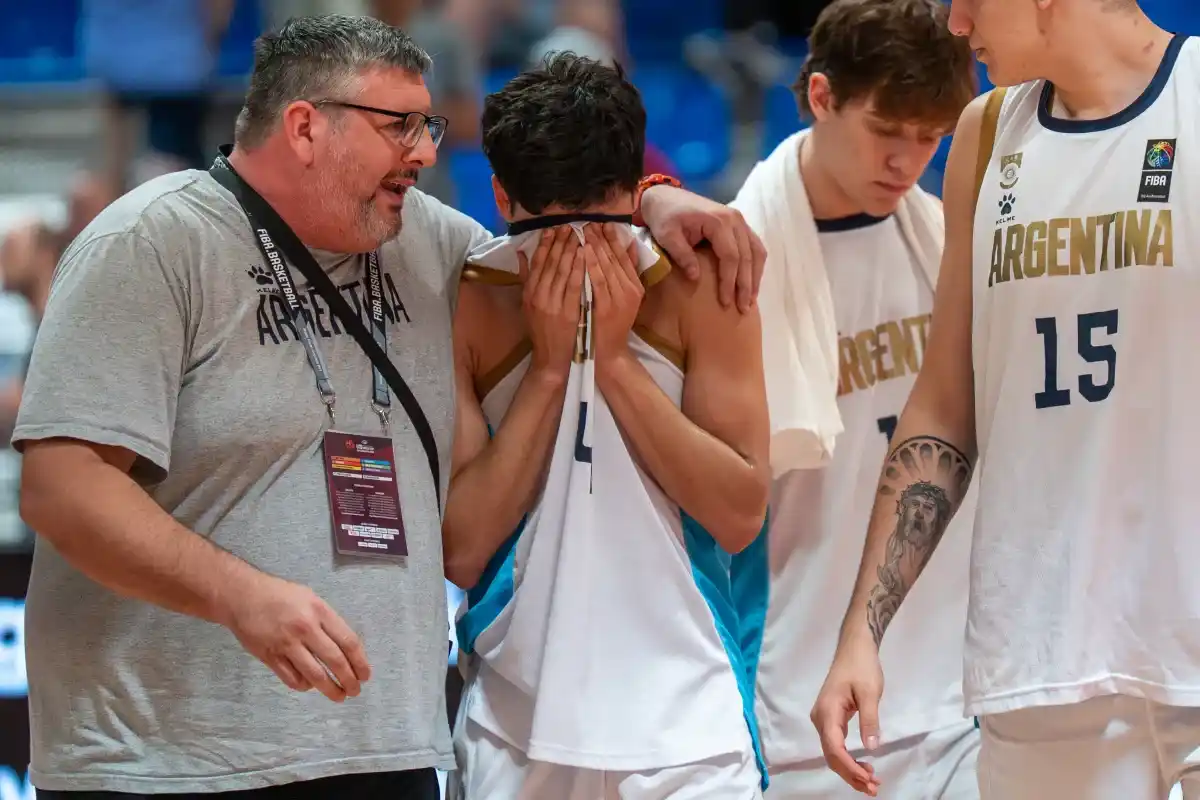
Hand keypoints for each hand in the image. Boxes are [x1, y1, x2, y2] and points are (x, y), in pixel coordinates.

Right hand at [226, 573, 370, 702]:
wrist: (242, 596)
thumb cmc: (280, 595)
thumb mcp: (310, 598)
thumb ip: (327, 620)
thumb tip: (345, 647)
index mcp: (320, 611)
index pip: (348, 641)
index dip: (360, 662)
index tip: (365, 675)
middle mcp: (305, 628)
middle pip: (335, 661)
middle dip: (349, 680)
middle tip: (355, 691)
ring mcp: (286, 644)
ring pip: (314, 675)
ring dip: (330, 689)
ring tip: (339, 696)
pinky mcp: (270, 656)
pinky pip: (292, 678)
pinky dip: (305, 685)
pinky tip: (310, 685)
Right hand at [519, 227, 583, 375]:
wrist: (550, 358)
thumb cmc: (541, 330)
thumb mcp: (529, 304)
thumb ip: (526, 278)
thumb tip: (522, 253)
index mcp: (529, 292)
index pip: (536, 263)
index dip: (545, 244)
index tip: (552, 229)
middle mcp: (538, 296)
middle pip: (550, 263)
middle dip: (560, 242)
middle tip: (569, 226)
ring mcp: (553, 304)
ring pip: (562, 271)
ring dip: (571, 250)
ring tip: (579, 235)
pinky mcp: (568, 312)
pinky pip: (575, 286)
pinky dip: (579, 269)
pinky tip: (585, 256)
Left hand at [586, 224, 642, 365]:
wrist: (609, 353)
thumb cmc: (613, 325)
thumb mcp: (625, 298)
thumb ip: (628, 272)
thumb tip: (631, 245)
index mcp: (636, 287)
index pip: (624, 257)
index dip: (614, 239)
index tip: (604, 224)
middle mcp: (630, 290)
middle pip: (615, 258)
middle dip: (602, 238)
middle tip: (590, 221)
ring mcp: (619, 299)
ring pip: (606, 266)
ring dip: (595, 246)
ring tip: (585, 230)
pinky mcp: (607, 306)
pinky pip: (597, 280)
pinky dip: (591, 264)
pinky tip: (583, 251)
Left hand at [638, 185, 765, 312]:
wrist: (665, 197)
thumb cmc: (664, 217)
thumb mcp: (667, 236)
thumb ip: (682, 255)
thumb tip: (696, 277)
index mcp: (718, 221)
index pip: (731, 257)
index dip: (730, 281)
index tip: (726, 302)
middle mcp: (735, 219)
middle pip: (747, 256)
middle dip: (746, 284)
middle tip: (743, 308)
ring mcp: (739, 220)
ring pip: (756, 251)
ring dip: (755, 276)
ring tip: (751, 299)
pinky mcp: (739, 224)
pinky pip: (754, 246)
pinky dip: (755, 265)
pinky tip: (751, 282)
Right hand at [810, 639, 885, 795]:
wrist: (855, 647)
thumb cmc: (862, 666)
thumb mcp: (870, 692)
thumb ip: (870, 720)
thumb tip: (872, 747)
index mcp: (827, 712)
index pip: (834, 747)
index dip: (849, 767)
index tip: (868, 779)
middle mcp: (820, 718)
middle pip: (831, 754)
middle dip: (850, 774)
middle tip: (873, 788)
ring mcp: (823, 718)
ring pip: (832, 751)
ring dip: (849, 769)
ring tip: (870, 782)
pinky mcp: (830, 718)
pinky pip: (835, 744)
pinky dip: (848, 758)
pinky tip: (862, 766)